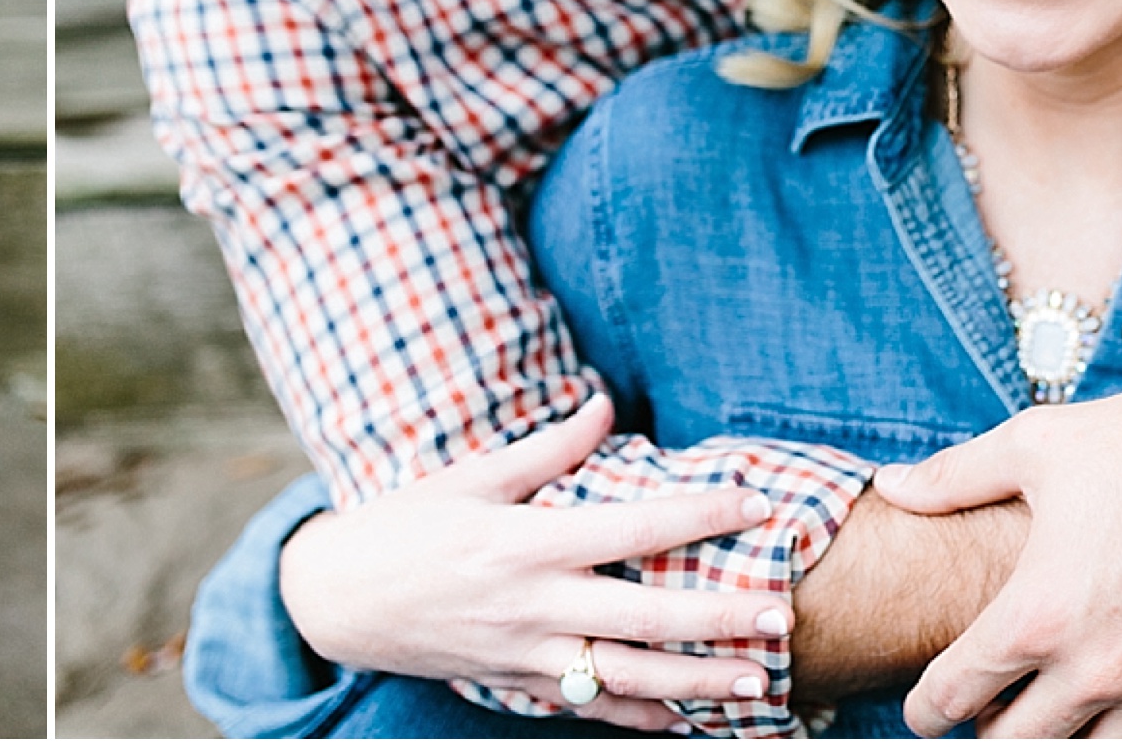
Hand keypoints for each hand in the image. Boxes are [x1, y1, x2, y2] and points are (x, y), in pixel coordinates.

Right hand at [277, 397, 784, 730]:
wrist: (337, 600)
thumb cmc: (403, 526)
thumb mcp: (469, 478)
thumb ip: (546, 451)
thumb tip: (605, 406)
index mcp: (524, 541)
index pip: (631, 529)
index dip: (699, 514)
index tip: (754, 504)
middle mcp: (532, 604)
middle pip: (645, 617)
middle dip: (720, 618)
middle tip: (783, 613)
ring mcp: (526, 653)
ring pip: (628, 675)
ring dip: (698, 682)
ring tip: (760, 681)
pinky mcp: (518, 684)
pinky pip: (592, 707)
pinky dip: (643, 717)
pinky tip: (692, 720)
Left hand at [876, 387, 1121, 735]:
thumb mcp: (1036, 445)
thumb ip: (953, 478)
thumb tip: (890, 487)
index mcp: (1036, 615)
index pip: (949, 698)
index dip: (925, 710)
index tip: (925, 710)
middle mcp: (1095, 670)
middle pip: (1012, 746)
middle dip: (987, 733)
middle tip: (987, 712)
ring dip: (1061, 742)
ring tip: (1053, 714)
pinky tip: (1121, 723)